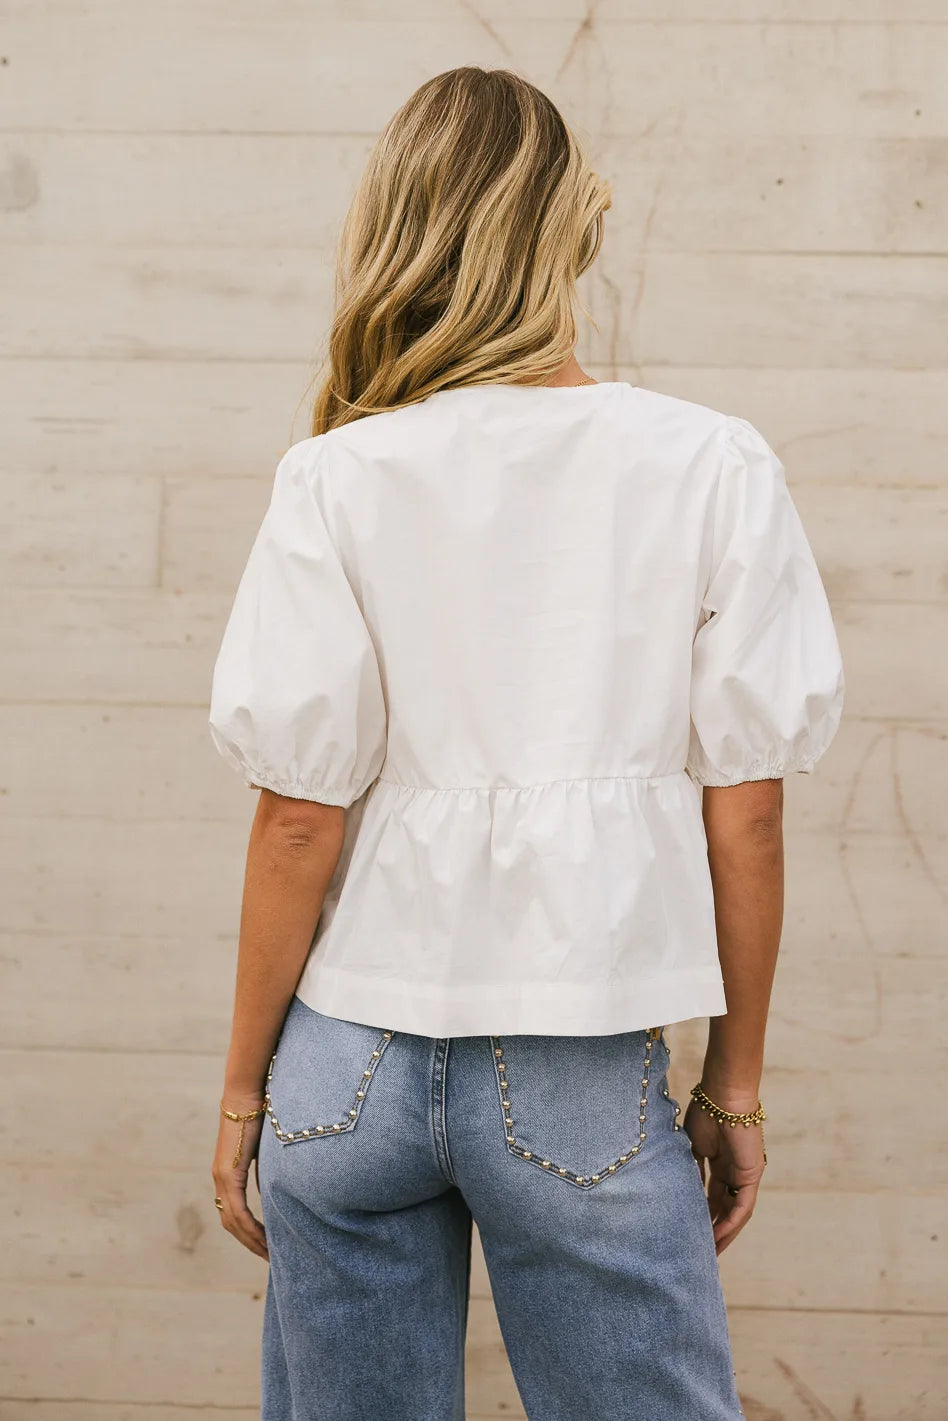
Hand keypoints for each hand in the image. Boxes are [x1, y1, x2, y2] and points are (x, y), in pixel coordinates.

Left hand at [211, 1092, 269, 1259]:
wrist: (248, 1094)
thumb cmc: (261, 1115)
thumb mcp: (266, 1151)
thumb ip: (265, 1172)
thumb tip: (273, 1192)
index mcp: (227, 1174)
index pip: (234, 1214)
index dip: (247, 1233)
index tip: (265, 1247)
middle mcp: (220, 1179)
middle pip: (231, 1224)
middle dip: (250, 1244)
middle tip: (269, 1259)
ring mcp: (222, 1177)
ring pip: (232, 1222)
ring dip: (250, 1241)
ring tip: (269, 1254)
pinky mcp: (228, 1173)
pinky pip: (237, 1210)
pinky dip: (249, 1227)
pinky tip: (264, 1239)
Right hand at [683, 1093, 765, 1254]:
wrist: (722, 1096)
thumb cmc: (705, 1112)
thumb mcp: (692, 1146)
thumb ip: (690, 1169)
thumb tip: (681, 1192)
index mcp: (720, 1163)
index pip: (712, 1197)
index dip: (703, 1216)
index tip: (690, 1232)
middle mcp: (735, 1172)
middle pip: (724, 1209)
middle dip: (713, 1231)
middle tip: (701, 1252)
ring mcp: (745, 1175)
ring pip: (735, 1213)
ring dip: (724, 1233)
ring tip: (710, 1253)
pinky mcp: (752, 1175)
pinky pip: (742, 1207)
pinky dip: (731, 1223)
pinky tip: (718, 1237)